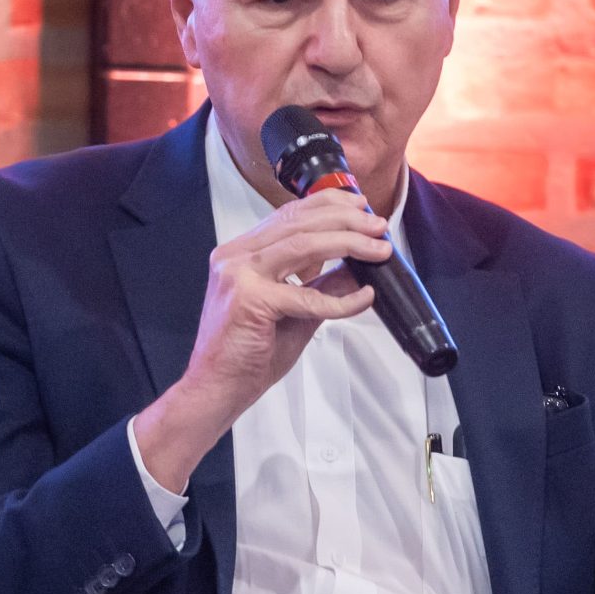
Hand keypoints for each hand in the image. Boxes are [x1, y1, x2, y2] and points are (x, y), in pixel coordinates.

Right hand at [134, 190, 390, 491]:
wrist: (216, 389)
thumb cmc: (248, 355)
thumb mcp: (296, 313)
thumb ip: (321, 287)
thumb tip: (357, 270)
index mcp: (241, 253)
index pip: (287, 215)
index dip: (327, 204)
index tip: (360, 206)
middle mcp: (235, 256)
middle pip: (298, 222)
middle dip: (345, 220)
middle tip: (378, 225)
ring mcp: (238, 274)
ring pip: (303, 244)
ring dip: (348, 243)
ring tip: (378, 249)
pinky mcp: (249, 300)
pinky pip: (306, 294)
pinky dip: (340, 298)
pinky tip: (363, 298)